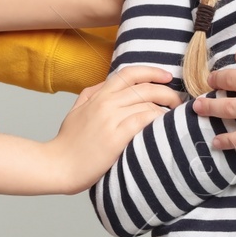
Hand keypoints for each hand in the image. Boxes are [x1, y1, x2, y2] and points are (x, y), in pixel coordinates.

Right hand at [49, 65, 182, 192]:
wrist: (58, 165)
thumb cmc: (68, 142)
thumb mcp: (77, 110)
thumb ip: (92, 94)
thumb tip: (108, 84)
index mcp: (98, 95)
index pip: (129, 73)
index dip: (152, 71)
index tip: (167, 77)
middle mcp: (106, 102)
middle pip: (145, 87)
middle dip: (167, 91)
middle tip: (177, 101)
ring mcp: (111, 119)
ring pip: (147, 103)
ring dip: (166, 108)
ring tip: (174, 117)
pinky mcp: (116, 137)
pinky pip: (144, 120)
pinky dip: (158, 120)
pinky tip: (164, 127)